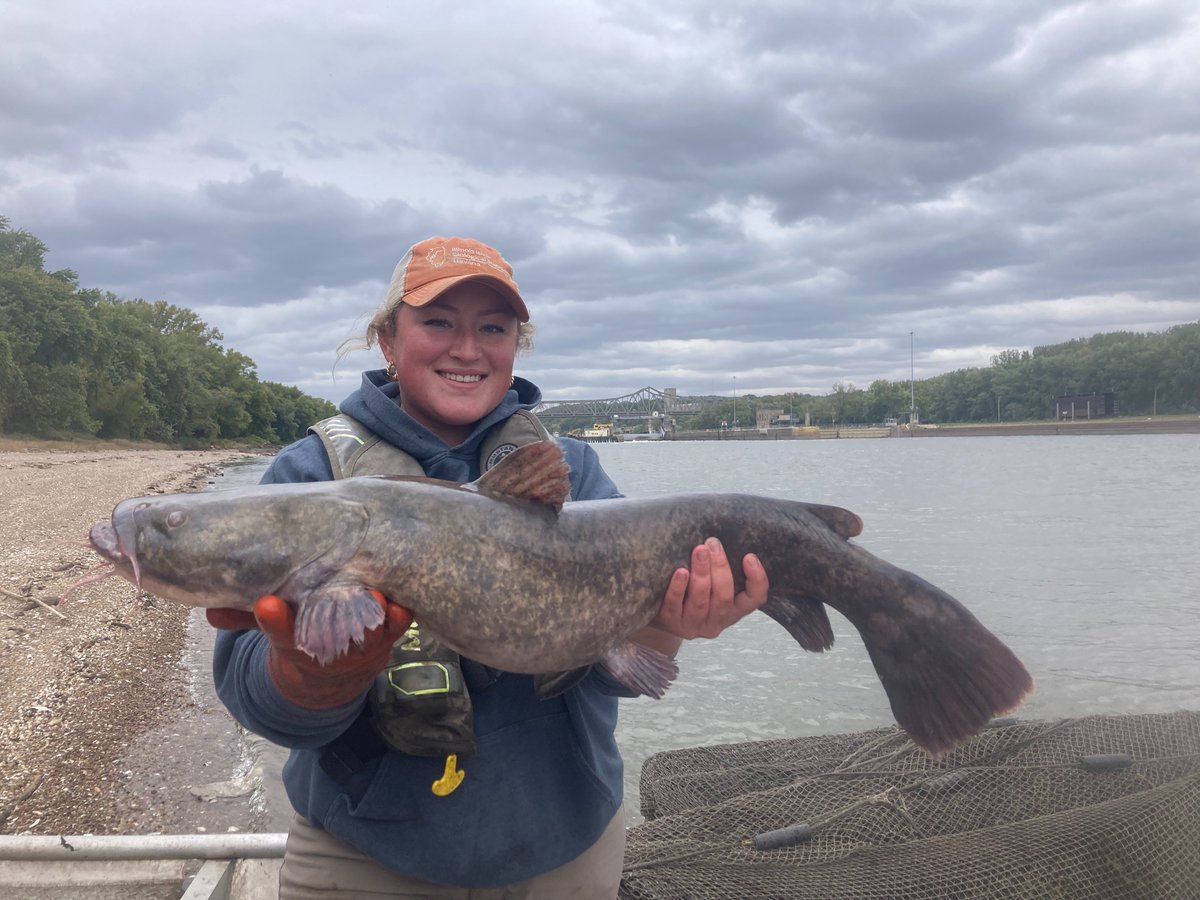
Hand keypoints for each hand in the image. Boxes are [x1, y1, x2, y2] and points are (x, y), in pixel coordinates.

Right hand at [207, 594, 412, 708]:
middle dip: (329, 619)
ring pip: (367, 633)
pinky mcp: (388, 633)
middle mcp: (329, 646)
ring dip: (372, 618)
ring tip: (375, 598)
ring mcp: (361, 642)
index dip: (275, 621)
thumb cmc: (298, 635)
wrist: (334, 674)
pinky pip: (397, 628)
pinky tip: (401, 602)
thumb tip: (209, 608)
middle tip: (330, 598)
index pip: (281, 634)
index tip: (266, 604)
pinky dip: (400, 617)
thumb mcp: (270, 628)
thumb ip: (242, 616)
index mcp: (294, 644)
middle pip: (328, 636)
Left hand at [652, 538, 768, 639]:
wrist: (660, 614)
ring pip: (700, 601)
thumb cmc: (692, 590)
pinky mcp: (672, 623)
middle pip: (724, 597)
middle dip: (720, 568)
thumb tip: (720, 536)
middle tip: (713, 544)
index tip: (749, 556)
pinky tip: (680, 572)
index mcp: (734, 610)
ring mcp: (694, 625)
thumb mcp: (713, 583)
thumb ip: (720, 567)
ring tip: (699, 551)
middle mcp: (717, 621)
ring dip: (701, 574)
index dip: (757, 579)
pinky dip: (678, 588)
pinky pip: (675, 606)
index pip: (755, 598)